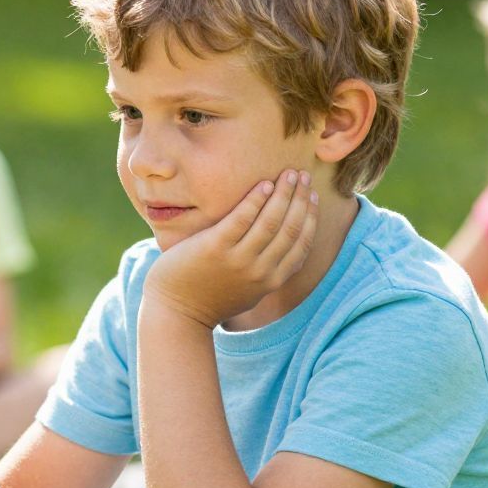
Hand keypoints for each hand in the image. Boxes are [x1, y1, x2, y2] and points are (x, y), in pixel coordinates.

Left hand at [144, 170, 318, 328]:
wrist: (175, 313)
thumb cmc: (209, 299)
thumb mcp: (247, 292)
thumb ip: (266, 273)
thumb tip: (280, 249)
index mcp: (271, 281)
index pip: (302, 244)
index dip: (310, 217)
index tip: (313, 196)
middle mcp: (260, 271)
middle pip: (291, 228)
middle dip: (301, 199)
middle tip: (304, 175)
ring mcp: (238, 260)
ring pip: (271, 221)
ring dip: (284, 193)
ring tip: (289, 174)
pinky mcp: (215, 248)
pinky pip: (242, 218)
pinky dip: (256, 199)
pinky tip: (264, 184)